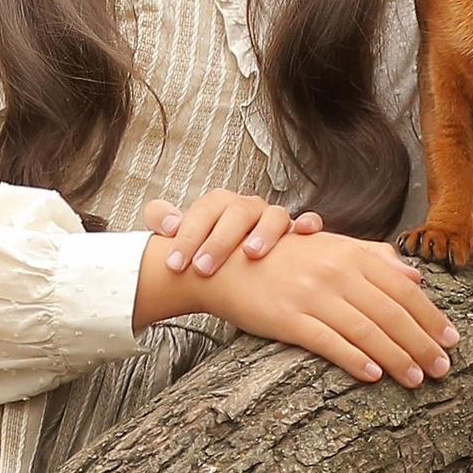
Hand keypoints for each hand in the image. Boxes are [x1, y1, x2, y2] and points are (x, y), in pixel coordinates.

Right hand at [135, 223, 457, 386]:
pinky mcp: (288, 318)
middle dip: (422, 343)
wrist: (224, 265)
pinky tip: (374, 376)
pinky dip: (354, 360)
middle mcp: (335, 271)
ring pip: (366, 330)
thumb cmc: (281, 259)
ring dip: (396, 358)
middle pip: (390, 312)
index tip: (452, 340)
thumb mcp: (328, 248)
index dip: (430, 317)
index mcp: (349, 254)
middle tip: (443, 369)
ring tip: (416, 380)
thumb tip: (415, 277)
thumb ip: (372, 258)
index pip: (402, 289)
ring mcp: (311, 295)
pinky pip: (328, 342)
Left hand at [142, 188, 324, 279]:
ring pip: (274, 215)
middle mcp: (248, 208)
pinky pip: (308, 223)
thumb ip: (164, 220)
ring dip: (263, 232)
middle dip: (219, 240)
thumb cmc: (206, 247)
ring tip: (250, 254)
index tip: (175, 264)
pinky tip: (304, 232)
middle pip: (237, 212)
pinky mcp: (296, 234)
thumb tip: (164, 222)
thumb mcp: (181, 234)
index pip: (204, 210)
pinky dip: (308, 224)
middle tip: (202, 268)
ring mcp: (273, 219)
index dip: (187, 235)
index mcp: (220, 204)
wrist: (233, 260)